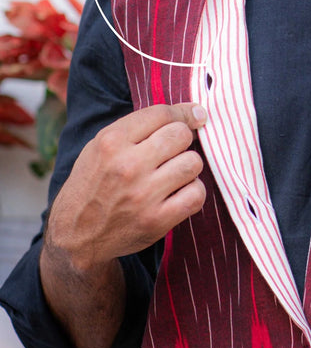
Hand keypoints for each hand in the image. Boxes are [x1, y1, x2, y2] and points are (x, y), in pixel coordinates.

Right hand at [45, 103, 207, 272]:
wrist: (76, 236)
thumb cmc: (93, 184)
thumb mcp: (101, 146)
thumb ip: (139, 126)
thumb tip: (194, 112)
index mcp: (111, 141)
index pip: (163, 113)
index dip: (184, 113)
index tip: (194, 117)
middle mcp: (128, 165)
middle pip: (181, 135)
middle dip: (184, 140)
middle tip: (175, 151)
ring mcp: (143, 194)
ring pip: (193, 163)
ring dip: (188, 167)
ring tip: (174, 173)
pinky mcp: (156, 221)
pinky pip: (197, 194)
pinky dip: (194, 192)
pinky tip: (179, 193)